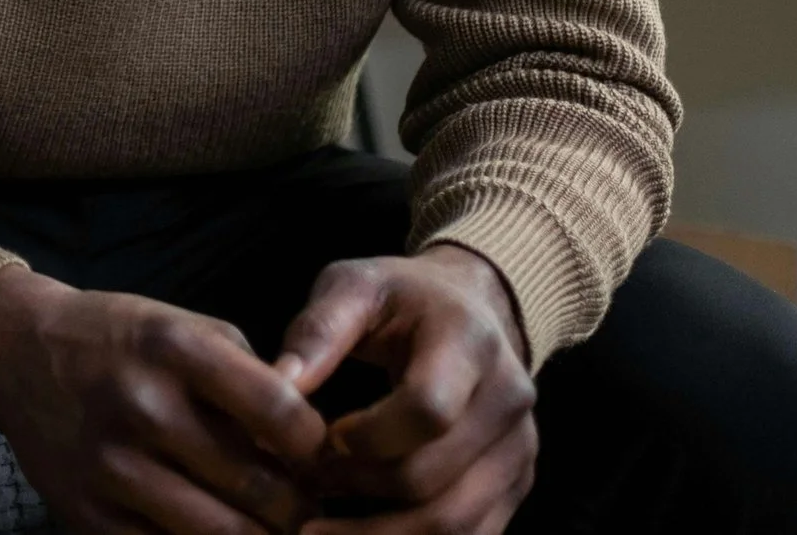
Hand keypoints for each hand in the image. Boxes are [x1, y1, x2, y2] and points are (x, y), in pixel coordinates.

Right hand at [0, 265, 328, 533]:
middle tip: (300, 502)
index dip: (316, 447)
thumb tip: (313, 449)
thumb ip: (250, 376)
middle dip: (297, 506)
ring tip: (262, 522)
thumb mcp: (184, 326)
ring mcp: (111, 468)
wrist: (16, 352)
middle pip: (261, 490)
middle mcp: (142, 407)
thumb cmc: (117, 339)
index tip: (315, 454)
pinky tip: (211, 527)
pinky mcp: (87, 515)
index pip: (282, 415)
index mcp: (173, 350)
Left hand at [275, 246, 536, 533]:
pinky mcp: (516, 482)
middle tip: (304, 488)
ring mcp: (519, 447)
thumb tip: (277, 385)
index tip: (322, 438)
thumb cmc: (401, 296)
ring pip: (455, 524)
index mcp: (469, 342)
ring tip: (317, 531)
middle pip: (434, 478)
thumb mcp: (353, 286)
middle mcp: (509, 398)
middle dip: (359, 491)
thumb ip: (317, 331)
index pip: (428, 410)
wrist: (472, 306)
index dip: (367, 438)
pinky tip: (360, 534)